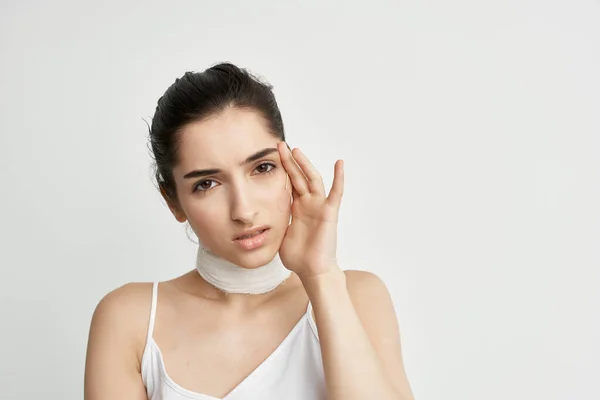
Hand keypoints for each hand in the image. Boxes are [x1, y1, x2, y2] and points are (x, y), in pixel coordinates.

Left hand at [277, 142, 343, 279]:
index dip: (281, 170)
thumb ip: (273, 223)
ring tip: (296, 150)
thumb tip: (255, 221)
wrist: (312, 271)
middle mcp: (308, 204)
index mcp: (296, 209)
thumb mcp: (279, 235)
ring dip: (305, 164)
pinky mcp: (329, 212)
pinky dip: (339, 178)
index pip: (288, 184)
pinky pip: (336, 193)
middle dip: (289, 161)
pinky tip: (339, 163)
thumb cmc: (298, 257)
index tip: (272, 156)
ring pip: (312, 180)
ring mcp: (319, 207)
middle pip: (298, 177)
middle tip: (280, 145)